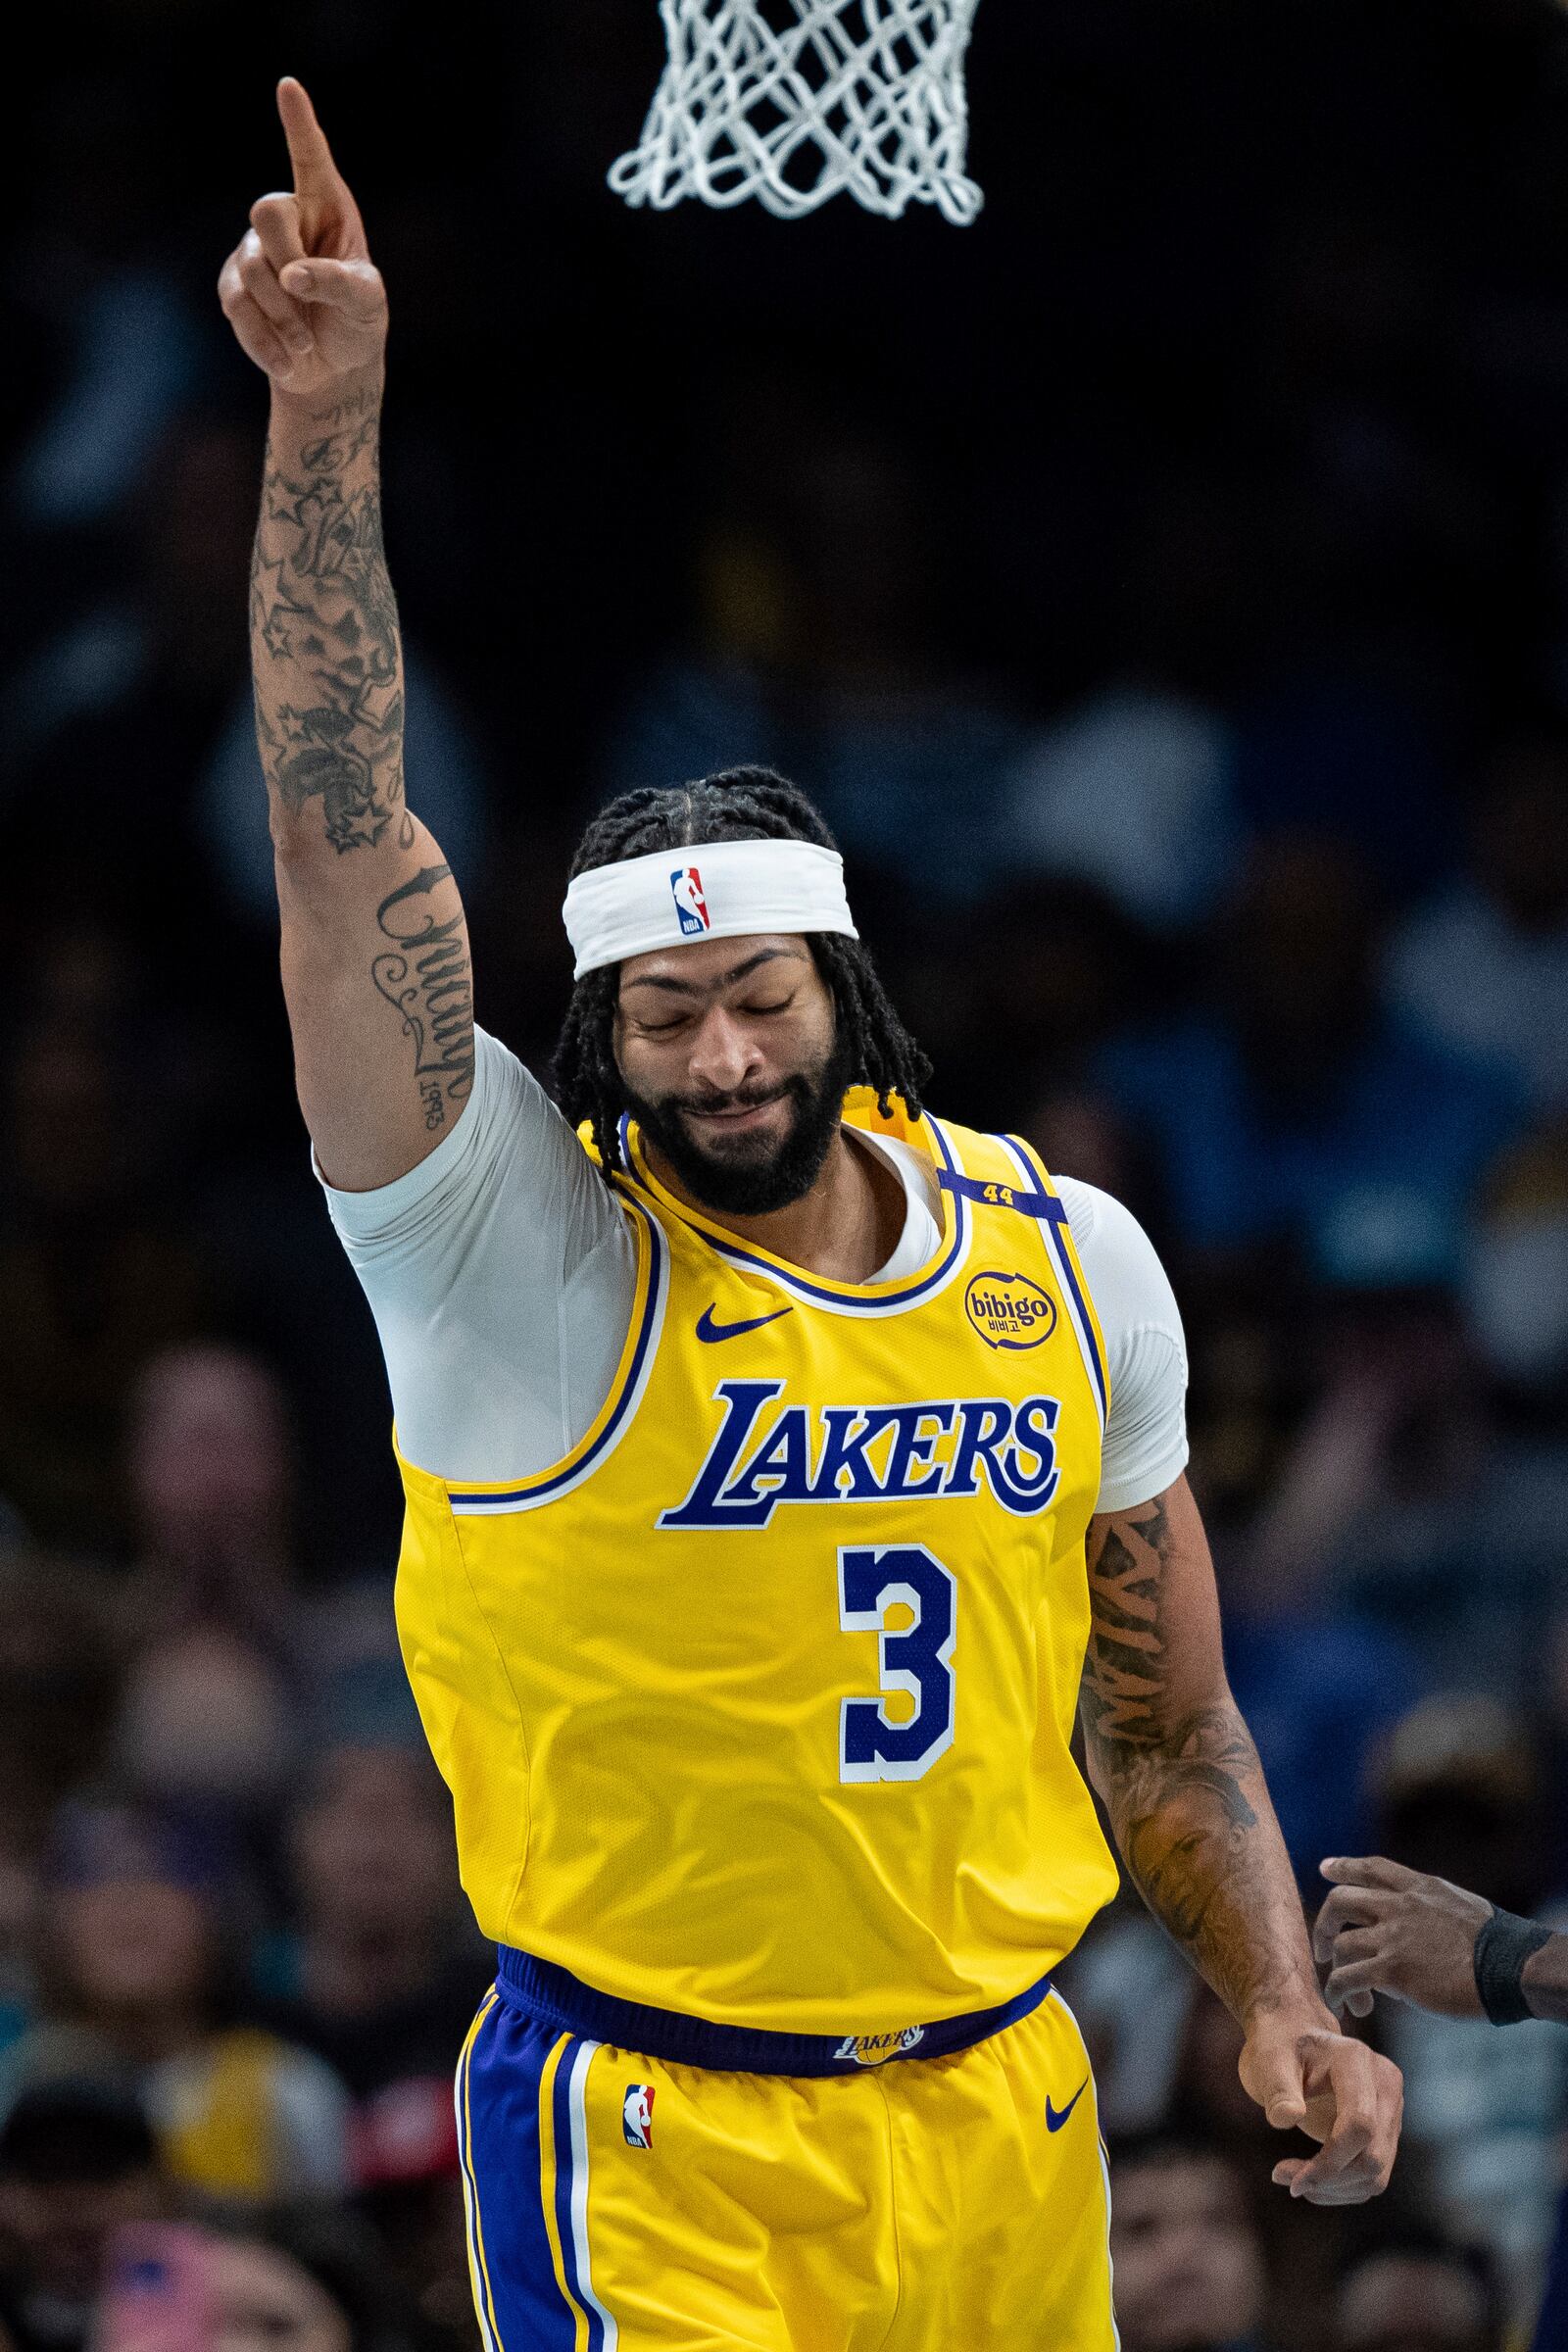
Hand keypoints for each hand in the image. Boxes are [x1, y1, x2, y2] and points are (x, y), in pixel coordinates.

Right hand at [218, 78, 386, 398]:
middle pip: (267, 210)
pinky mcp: (233, 286)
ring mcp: (254, 249)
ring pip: (251, 266)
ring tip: (307, 341)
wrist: (330, 370)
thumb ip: (337, 282)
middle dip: (288, 258)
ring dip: (283, 314)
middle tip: (307, 296)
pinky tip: (289, 361)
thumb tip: (292, 277)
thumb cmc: (356, 323)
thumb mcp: (366, 303)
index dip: (299, 124)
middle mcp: (287, 218)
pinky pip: (237, 304)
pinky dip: (265, 338)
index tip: (290, 87)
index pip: (310, 157)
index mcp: (327, 208)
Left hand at [1239, 2009, 1402, 2203]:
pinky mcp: (1388, 2130)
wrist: (1295, 2036)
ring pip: (1376, 2174)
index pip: (1359, 2125)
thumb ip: (1277, 2088)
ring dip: (1334, 2189)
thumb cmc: (1279, 2047)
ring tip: (1293, 2179)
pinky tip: (1312, 2179)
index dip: (1329, 2162)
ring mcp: (1391, 2108)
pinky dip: (1343, 2188)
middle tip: (1283, 2178)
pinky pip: (1374, 2175)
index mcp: (1357, 2060)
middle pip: (1372, 2156)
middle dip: (1328, 2179)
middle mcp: (1386, 2084)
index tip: (1288, 2178)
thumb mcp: (1269, 2060)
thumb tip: (1287, 2117)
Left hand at [1315, 1854, 1490, 2019]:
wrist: (1510, 1966)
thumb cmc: (1496, 1946)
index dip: (1345, 1866)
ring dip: (1337, 1970)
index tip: (1325, 1868)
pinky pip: (1347, 1977)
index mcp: (1420, 1888)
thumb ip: (1428, 1911)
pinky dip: (1338, 1991)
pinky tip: (1344, 2004)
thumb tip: (1405, 1933)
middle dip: (1324, 1922)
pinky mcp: (1392, 1969)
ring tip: (1352, 1997)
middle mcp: (1400, 1905)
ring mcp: (1393, 1936)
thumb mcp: (1460, 1907)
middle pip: (1340, 1900)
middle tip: (1322, 1948)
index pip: (1373, 1868)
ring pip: (1340, 1943)